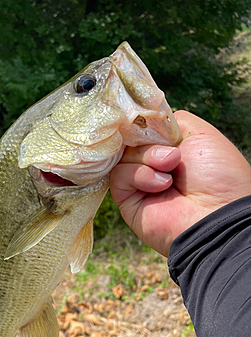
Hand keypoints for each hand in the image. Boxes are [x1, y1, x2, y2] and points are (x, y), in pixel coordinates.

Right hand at [110, 110, 250, 256]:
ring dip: (148, 157)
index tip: (146, 121)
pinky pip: (119, 175)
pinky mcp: (127, 201)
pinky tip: (161, 184)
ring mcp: (139, 184)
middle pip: (129, 140)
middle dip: (148, 140)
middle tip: (171, 153)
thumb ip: (167, 121)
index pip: (143, 129)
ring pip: (123, 156)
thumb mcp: (200, 133)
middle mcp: (153, 166)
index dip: (142, 124)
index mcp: (170, 150)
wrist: (216, 215)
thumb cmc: (217, 175)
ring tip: (170, 168)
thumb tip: (141, 123)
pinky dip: (139, 175)